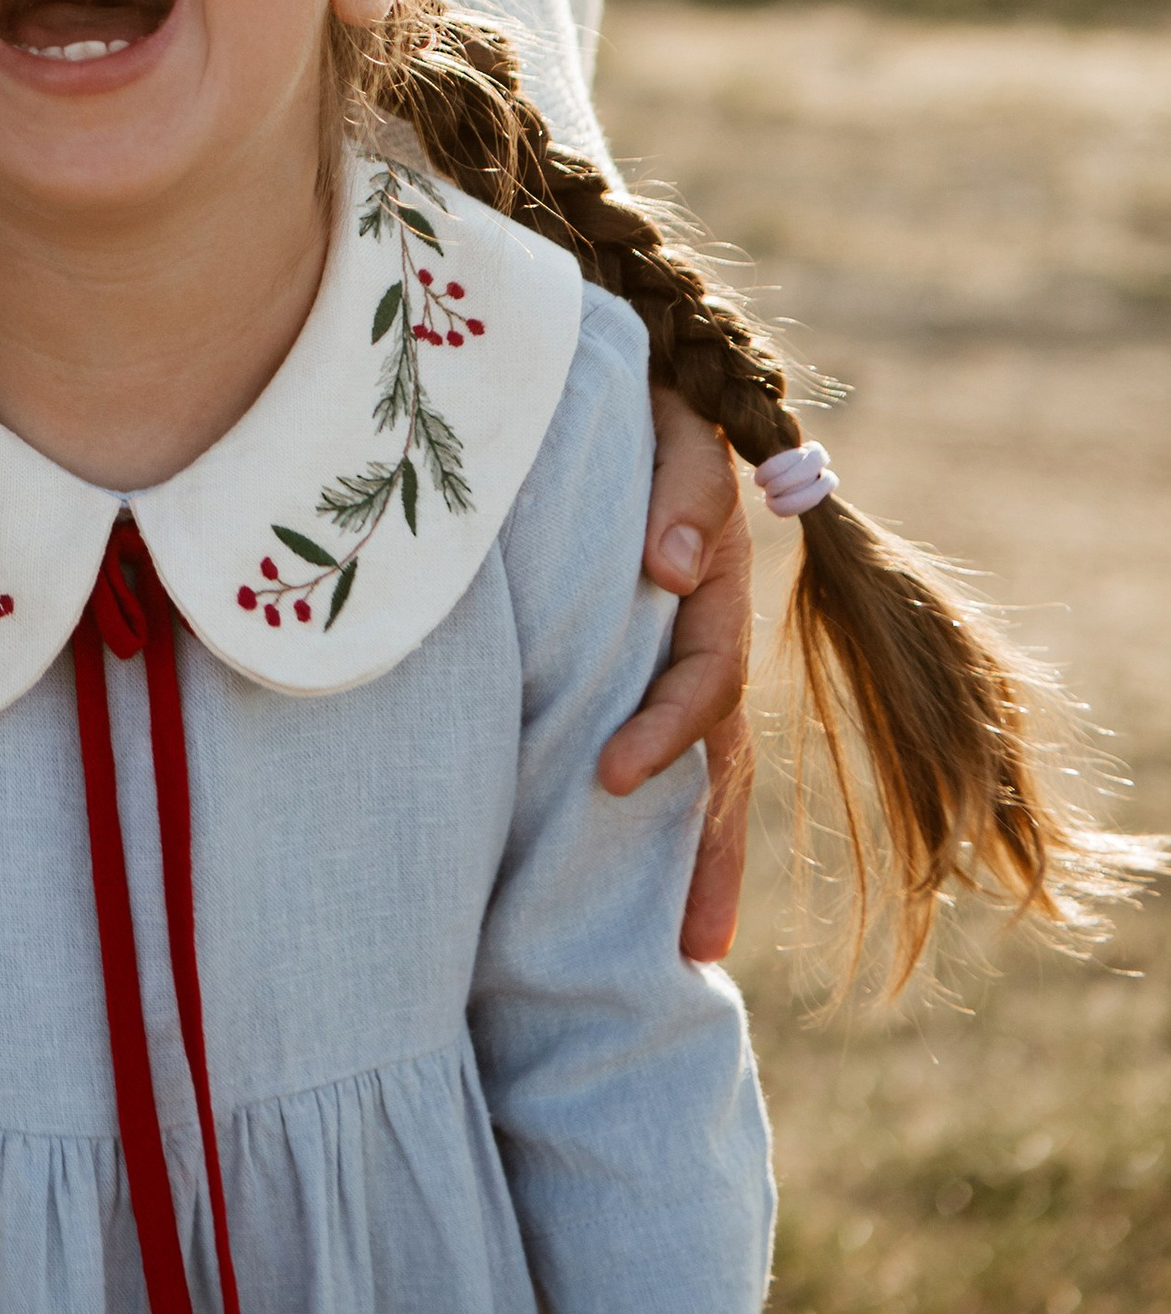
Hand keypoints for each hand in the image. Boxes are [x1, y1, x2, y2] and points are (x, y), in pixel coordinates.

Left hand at [601, 389, 754, 960]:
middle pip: (717, 752)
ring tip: (683, 952)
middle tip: (688, 944)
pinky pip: (649, 736)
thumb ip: (679, 482)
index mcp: (712, 576)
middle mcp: (701, 621)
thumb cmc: (628, 385)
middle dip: (708, 849)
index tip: (614, 776)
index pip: (702, 675)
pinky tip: (635, 885)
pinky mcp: (626, 646)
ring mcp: (671, 640)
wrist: (597, 360)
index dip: (665, 729)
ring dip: (695, 854)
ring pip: (700, 763)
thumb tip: (674, 571)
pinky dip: (659, 810)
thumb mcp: (663, 412)